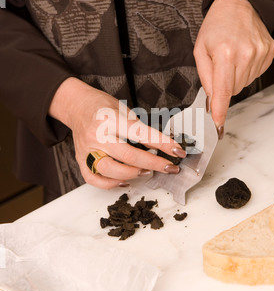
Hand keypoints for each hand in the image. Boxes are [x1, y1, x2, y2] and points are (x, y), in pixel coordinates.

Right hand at [49, 78, 185, 188]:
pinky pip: (95, 179)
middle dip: (153, 164)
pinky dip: (111, 184)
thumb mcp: (124, 110)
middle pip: (128, 156)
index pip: (142, 134)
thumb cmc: (103, 107)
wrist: (76, 106)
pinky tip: (126, 181)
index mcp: (110, 118)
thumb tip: (163, 145)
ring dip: (134, 174)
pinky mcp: (80, 160)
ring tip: (147, 171)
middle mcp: (97, 135)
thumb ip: (139, 128)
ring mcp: (87, 150)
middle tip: (169, 167)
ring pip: (111, 170)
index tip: (178, 151)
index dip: (163, 144)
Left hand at [194, 0, 273, 136]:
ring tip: (232, 56)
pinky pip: (255, 74)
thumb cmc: (217, 25)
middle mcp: (245, 55)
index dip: (219, 110)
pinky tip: (243, 54)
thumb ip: (205, 77)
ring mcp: (260, 54)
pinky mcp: (269, 52)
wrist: (240, 3)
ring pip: (244, 84)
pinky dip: (247, 69)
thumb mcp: (200, 49)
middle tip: (221, 65)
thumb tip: (211, 99)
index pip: (222, 91)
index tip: (217, 125)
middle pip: (233, 90)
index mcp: (225, 54)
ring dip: (236, 76)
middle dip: (224, 84)